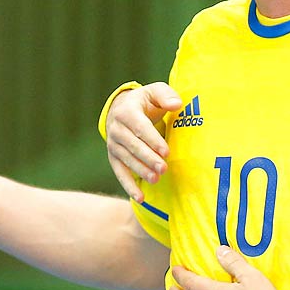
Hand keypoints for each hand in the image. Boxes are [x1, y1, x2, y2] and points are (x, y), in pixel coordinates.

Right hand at [106, 83, 182, 201]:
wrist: (122, 108)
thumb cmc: (146, 101)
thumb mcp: (155, 91)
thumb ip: (166, 95)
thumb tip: (176, 104)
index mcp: (127, 111)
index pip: (140, 127)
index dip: (153, 140)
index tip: (166, 151)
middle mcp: (116, 128)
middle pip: (133, 146)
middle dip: (148, 158)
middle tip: (163, 168)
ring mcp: (113, 144)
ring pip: (127, 160)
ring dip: (141, 171)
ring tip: (156, 180)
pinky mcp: (114, 158)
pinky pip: (120, 173)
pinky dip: (129, 186)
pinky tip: (141, 198)